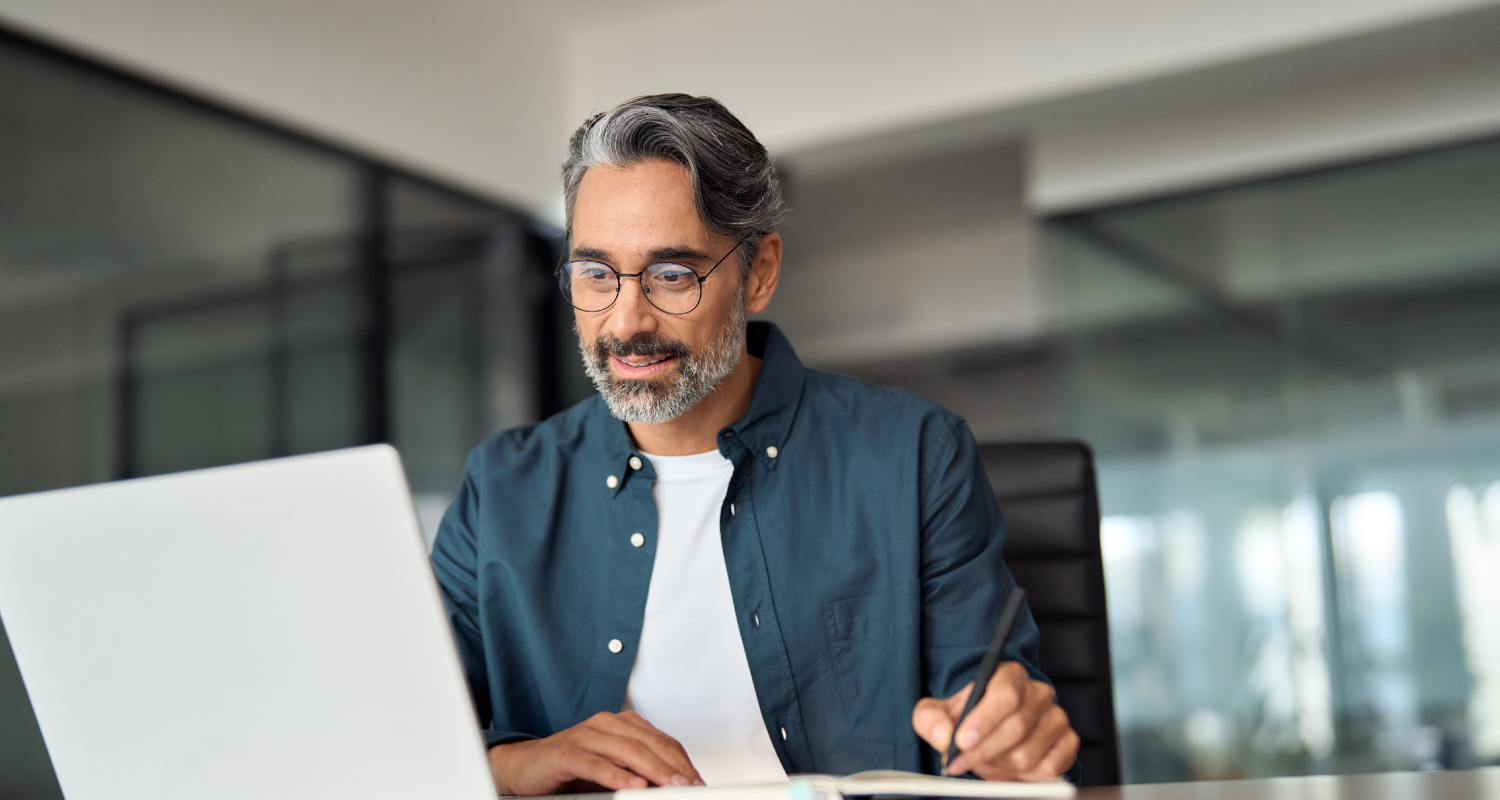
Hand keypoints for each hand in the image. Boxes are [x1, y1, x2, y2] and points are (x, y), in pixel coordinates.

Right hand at [487, 711, 703, 794]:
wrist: (524, 768)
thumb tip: (671, 786)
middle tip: (691, 786)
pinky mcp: (566, 752)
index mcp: (621, 725)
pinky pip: (596, 763)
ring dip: (653, 771)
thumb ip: (638, 772)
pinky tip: (633, 787)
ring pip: (627, 751)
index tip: (698, 781)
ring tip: (671, 787)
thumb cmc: (570, 769)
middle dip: (674, 767)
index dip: (683, 762)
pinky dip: (616, 776)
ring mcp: (586, 735)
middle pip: (649, 744)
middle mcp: (606, 724)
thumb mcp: (612, 770)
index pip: (662, 741)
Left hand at [912, 662, 1078, 781]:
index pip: (1006, 693)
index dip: (984, 720)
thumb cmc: (964, 720)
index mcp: (1009, 675)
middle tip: (961, 762)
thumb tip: (944, 735)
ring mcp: (1056, 718)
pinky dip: (1022, 776)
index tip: (962, 741)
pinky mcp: (1067, 743)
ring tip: (984, 760)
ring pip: (1027, 753)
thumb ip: (931, 720)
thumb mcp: (937, 714)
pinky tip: (1007, 767)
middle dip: (983, 751)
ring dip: (999, 765)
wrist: (988, 735)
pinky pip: (1047, 769)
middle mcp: (1038, 693)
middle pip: (1016, 726)